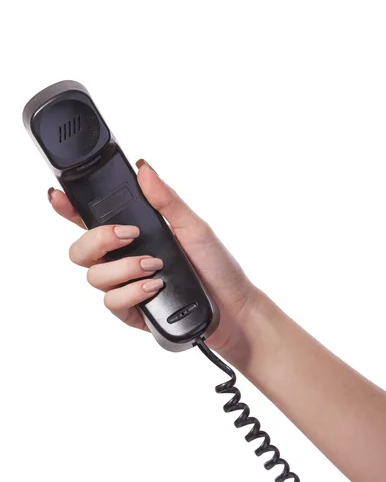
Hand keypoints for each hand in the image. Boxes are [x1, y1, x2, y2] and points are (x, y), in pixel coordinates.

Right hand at [48, 160, 260, 368]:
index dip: (69, 208)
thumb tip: (145, 170)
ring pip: (93, 277)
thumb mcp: (195, 227)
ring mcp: (126, 285)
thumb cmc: (217, 266)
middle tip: (129, 235)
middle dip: (97, 239)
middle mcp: (125, 259)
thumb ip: (167, 201)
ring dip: (123, 268)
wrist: (232, 308)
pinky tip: (154, 287)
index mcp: (136, 233)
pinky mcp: (132, 311)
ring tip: (154, 265)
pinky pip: (111, 302)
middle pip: (81, 250)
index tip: (57, 196)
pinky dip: (131, 292)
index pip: (92, 219)